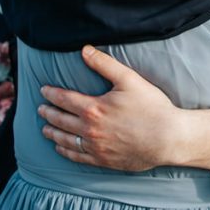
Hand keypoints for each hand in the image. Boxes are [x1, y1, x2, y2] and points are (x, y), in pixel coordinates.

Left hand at [38, 46, 209, 171]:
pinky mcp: (103, 160)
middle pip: (60, 120)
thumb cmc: (151, 107)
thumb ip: (104, 64)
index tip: (43, 91)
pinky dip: (66, 151)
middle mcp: (90, 129)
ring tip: (45, 129)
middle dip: (48, 113)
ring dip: (52, 133)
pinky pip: (77, 157)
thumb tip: (84, 50)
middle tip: (40, 109)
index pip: (64, 99)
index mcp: (93, 108)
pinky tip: (61, 148)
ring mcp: (96, 147)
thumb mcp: (129, 79)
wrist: (168, 138)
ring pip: (65, 140)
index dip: (51, 94)